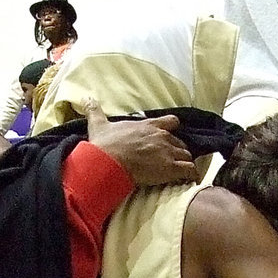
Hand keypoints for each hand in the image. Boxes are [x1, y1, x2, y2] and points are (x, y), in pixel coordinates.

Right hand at [84, 99, 198, 186]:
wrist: (108, 162)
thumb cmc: (105, 145)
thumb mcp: (98, 124)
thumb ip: (95, 111)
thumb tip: (86, 98)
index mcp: (149, 126)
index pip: (171, 122)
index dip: (172, 129)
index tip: (170, 135)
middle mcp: (162, 137)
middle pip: (180, 142)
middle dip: (178, 150)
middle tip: (172, 159)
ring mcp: (168, 152)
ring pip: (187, 155)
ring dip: (184, 163)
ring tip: (180, 172)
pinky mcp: (171, 169)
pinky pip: (189, 171)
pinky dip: (190, 175)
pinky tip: (188, 180)